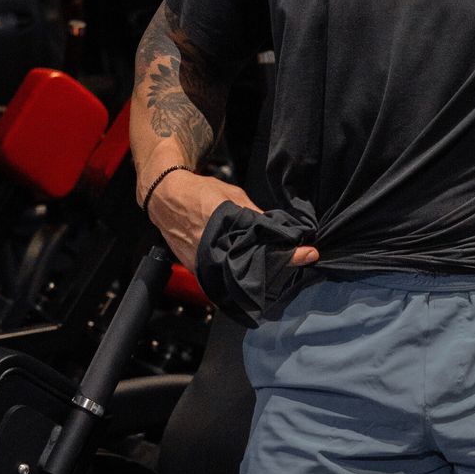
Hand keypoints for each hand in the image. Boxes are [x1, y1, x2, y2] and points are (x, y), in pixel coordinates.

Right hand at [144, 169, 319, 274]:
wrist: (165, 199)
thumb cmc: (198, 193)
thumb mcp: (235, 198)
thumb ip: (257, 217)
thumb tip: (283, 230)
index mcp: (226, 236)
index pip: (267, 252)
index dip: (291, 255)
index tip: (309, 254)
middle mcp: (216, 257)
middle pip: (257, 272)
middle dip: (279, 266)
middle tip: (298, 259)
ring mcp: (207, 268)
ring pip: (242, 280)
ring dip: (263, 274)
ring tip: (280, 263)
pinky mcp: (200, 273)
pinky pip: (226, 280)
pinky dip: (243, 276)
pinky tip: (257, 269)